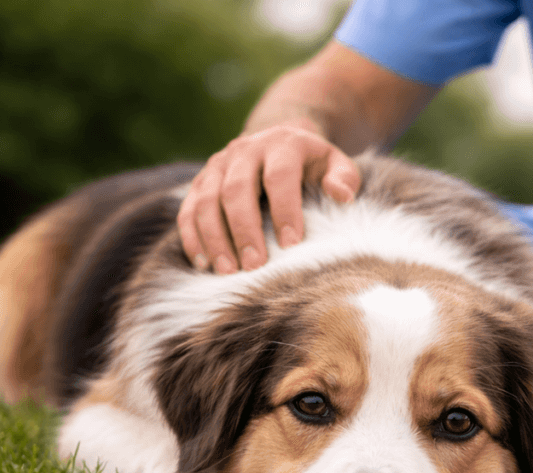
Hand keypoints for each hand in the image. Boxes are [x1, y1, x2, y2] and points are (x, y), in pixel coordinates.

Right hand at [177, 119, 361, 273]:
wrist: (281, 142)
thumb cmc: (315, 165)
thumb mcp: (337, 164)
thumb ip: (344, 178)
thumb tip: (342, 195)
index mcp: (282, 144)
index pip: (279, 176)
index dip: (285, 210)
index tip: (291, 244)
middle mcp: (245, 150)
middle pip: (237, 189)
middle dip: (244, 229)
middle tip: (254, 266)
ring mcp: (218, 164)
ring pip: (206, 200)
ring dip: (214, 237)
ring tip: (228, 271)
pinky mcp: (200, 181)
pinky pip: (188, 209)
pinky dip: (192, 236)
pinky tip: (204, 263)